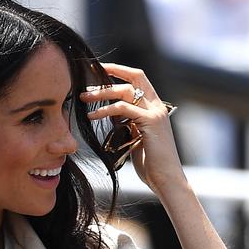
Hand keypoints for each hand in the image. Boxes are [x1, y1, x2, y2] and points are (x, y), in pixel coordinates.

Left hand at [80, 63, 186, 194]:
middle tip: (84, 86)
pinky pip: (123, 108)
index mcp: (154, 106)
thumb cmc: (149, 161)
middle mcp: (157, 106)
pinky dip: (105, 110)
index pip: (137, 77)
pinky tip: (92, 116)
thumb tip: (109, 110)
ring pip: (125, 91)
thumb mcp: (134, 135)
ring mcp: (155, 113)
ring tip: (83, 99)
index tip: (98, 69)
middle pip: (131, 80)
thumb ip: (126, 120)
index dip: (118, 70)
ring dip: (101, 93)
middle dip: (106, 79)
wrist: (166, 179)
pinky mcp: (150, 122)